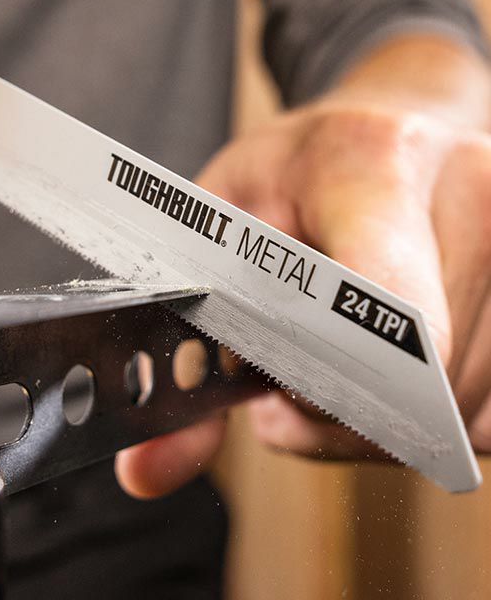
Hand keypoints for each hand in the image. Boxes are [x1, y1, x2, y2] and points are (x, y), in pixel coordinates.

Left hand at [117, 35, 490, 497]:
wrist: (397, 127)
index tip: (294, 396)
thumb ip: (186, 352)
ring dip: (386, 421)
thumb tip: (142, 472)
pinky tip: (394, 367)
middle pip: (419, 386)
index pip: (385, 302)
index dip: (339, 384)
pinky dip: (435, 416)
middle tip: (287, 380)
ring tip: (339, 361)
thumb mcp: (216, 228)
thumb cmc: (295, 175)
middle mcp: (472, 192)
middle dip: (339, 414)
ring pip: (466, 414)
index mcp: (371, 163)